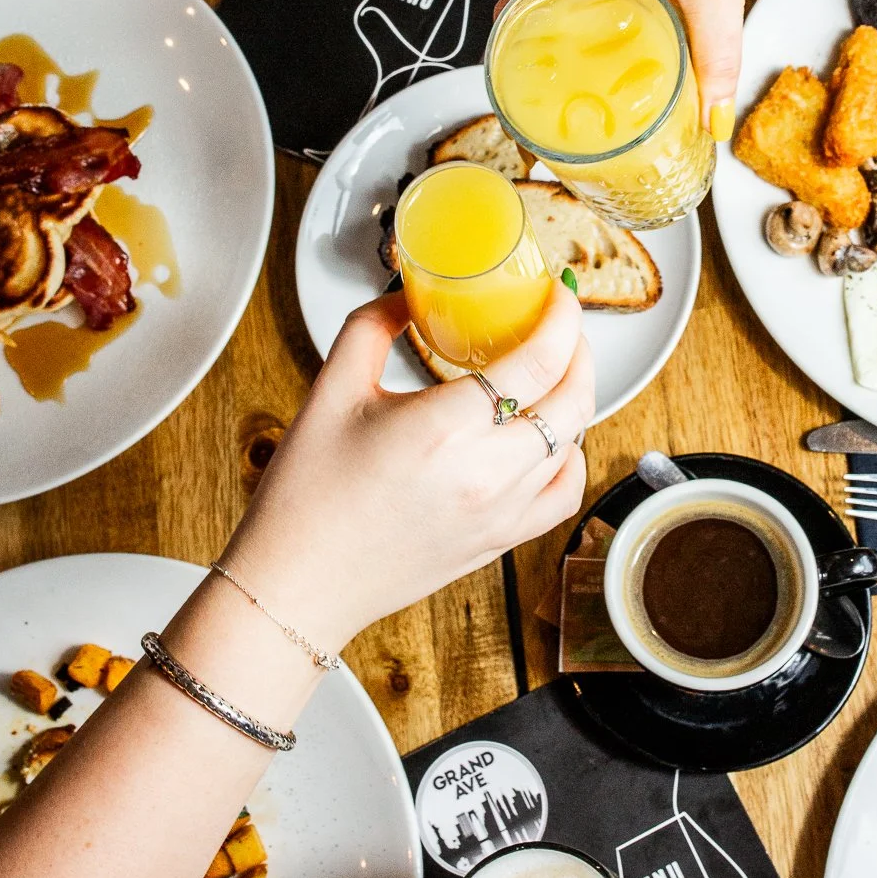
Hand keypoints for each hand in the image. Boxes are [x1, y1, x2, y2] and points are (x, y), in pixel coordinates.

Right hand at [221, 283, 591, 652]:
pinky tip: (549, 438)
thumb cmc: (307, 495)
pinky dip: (570, 458)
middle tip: (560, 325)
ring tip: (552, 372)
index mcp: (443, 428)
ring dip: (573, 397)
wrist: (297, 583)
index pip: (539, 361)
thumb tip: (408, 294)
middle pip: (572, 400)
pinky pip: (564, 494)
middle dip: (578, 349)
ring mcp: (499, 513)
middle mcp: (484, 473)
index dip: (563, 317)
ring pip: (573, 443)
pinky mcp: (499, 541)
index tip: (559, 293)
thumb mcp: (331, 390)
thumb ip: (372, 326)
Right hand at [509, 0, 779, 138]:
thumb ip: (716, 56)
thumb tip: (713, 117)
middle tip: (553, 98)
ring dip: (571, 43)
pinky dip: (600, 30)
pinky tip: (619, 60)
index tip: (518, 85)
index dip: (510, 45)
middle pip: (540, 7)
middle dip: (541, 53)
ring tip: (581, 89)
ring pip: (570, 5)